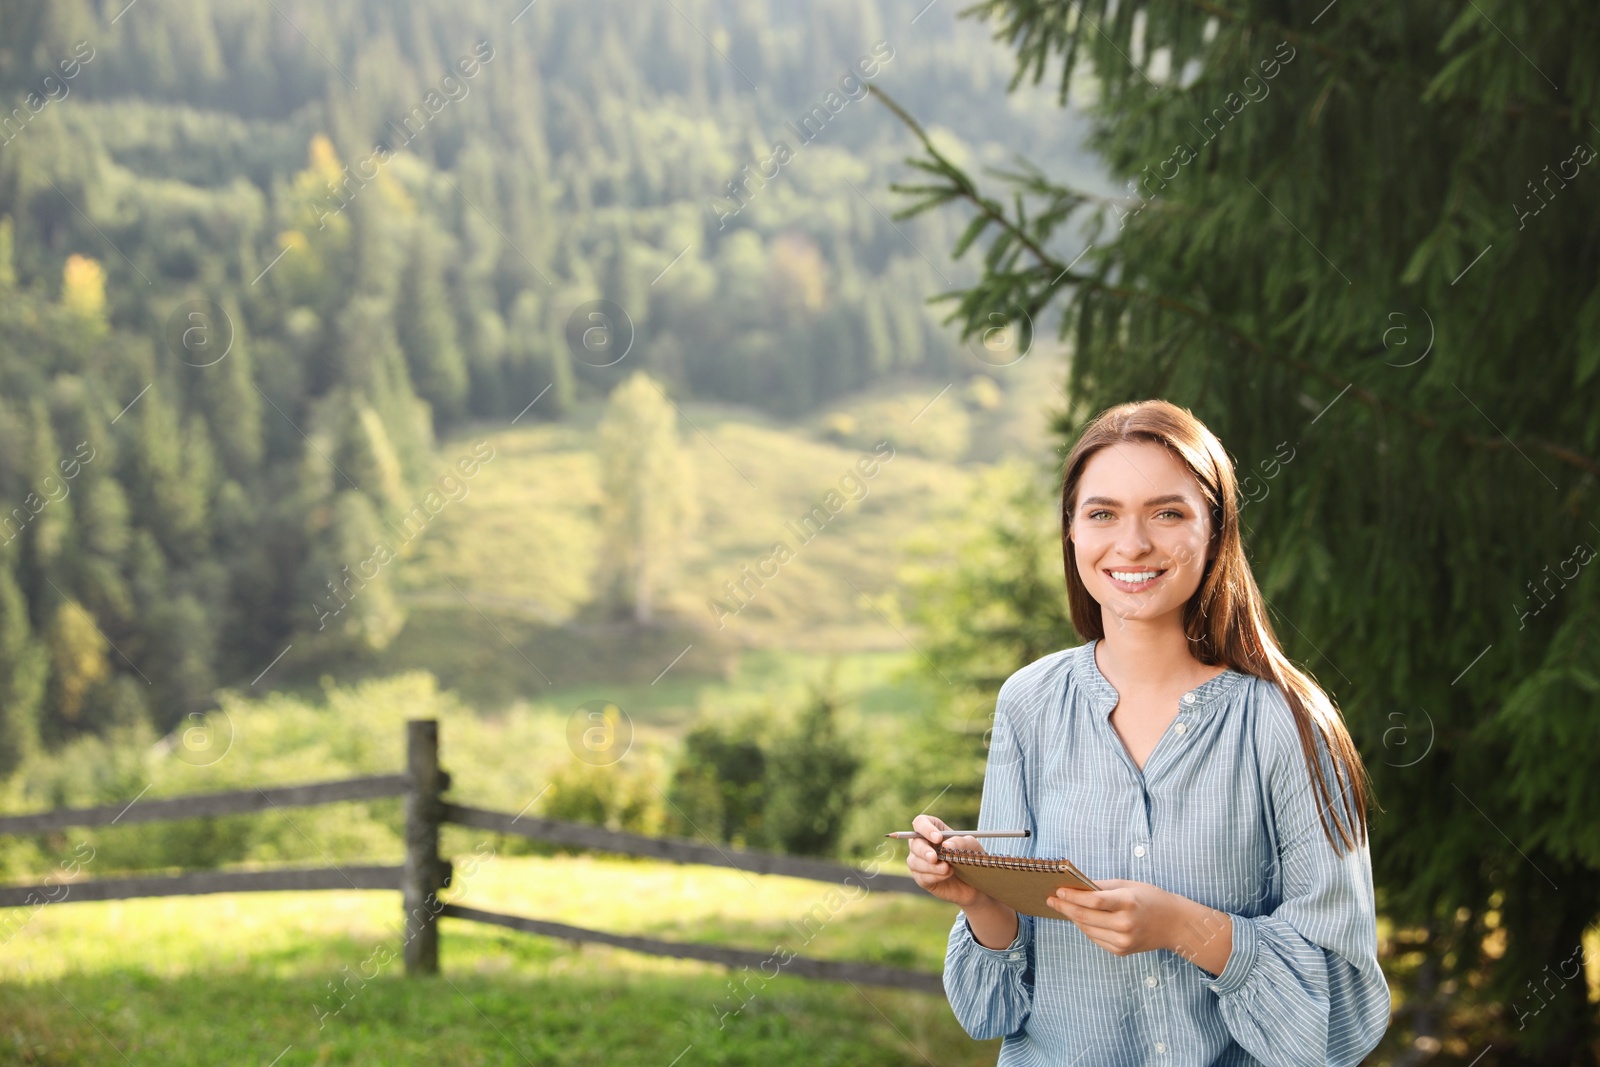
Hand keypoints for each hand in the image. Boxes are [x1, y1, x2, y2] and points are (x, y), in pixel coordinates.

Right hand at [903, 813, 989, 908]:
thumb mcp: (972, 846)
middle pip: (914, 843)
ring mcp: (920, 862)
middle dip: (923, 850)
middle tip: (934, 857)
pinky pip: (921, 877)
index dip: (926, 829)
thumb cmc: (971, 858)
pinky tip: (946, 875)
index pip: (920, 823)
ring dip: (930, 866)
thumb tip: (946, 845)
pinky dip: (934, 876)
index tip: (938, 838)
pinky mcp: (922, 878)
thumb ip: (960, 842)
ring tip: (947, 869)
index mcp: (933, 830)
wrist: (975, 882)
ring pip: (914, 862)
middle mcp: (923, 844)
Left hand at [1047, 878, 1232, 974]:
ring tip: (1063, 907)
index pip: (1094, 901)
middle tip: (1051, 900)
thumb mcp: (1128, 885)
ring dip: (1073, 918)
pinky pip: (1096, 939)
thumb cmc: (1150, 899)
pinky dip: (1086, 928)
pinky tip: (1080, 919)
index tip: (1058, 891)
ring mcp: (1123, 940)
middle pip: (1086, 917)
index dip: (1073, 896)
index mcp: (1128, 902)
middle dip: (1065, 907)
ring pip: (1088, 929)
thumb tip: (1075, 886)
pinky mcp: (1121, 951)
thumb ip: (1102, 887)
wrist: (1174, 924)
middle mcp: (1125, 924)